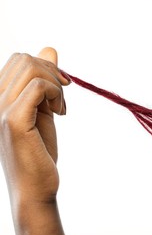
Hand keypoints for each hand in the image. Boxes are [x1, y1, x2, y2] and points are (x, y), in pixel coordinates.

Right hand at [0, 47, 70, 234]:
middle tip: (62, 99)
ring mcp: (0, 109)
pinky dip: (56, 95)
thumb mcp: (45, 108)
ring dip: (56, 85)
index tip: (62, 89)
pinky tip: (60, 114)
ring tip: (61, 109)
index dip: (47, 68)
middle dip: (52, 73)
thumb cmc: (39, 150)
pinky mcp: (13, 121)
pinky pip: (38, 88)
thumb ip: (45, 80)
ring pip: (31, 68)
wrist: (36, 186)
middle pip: (25, 58)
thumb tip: (49, 49)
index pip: (20, 59)